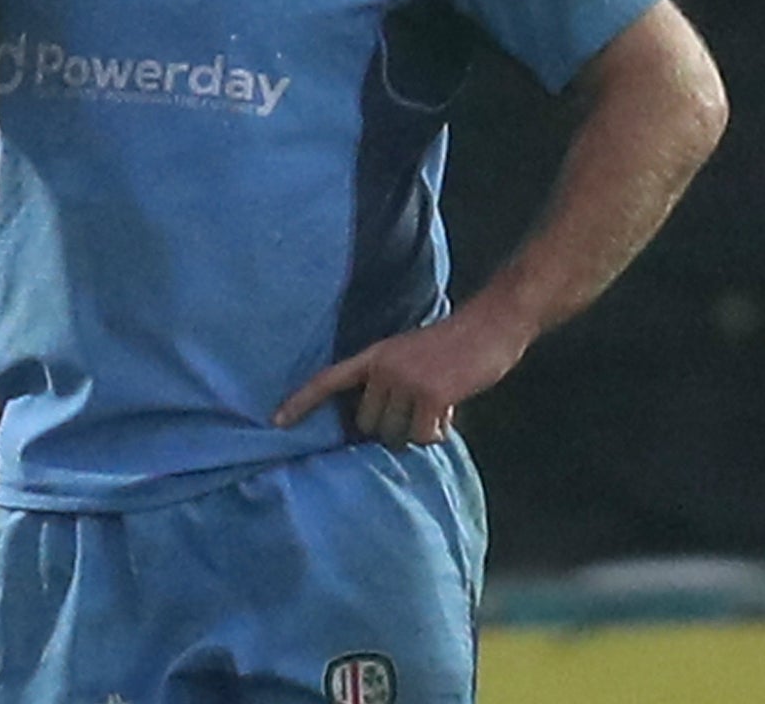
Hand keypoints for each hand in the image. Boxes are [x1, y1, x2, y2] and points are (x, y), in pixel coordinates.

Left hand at [273, 302, 536, 449]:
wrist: (488, 327)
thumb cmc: (451, 347)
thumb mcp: (408, 355)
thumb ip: (387, 382)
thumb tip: (376, 426)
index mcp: (374, 355)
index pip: (327, 379)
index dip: (301, 402)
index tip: (276, 421)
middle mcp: (383, 368)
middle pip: (367, 424)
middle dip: (392, 427)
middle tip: (419, 411)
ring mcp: (405, 380)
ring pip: (394, 435)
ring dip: (417, 431)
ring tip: (436, 407)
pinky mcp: (430, 395)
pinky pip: (422, 437)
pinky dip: (438, 433)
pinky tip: (449, 413)